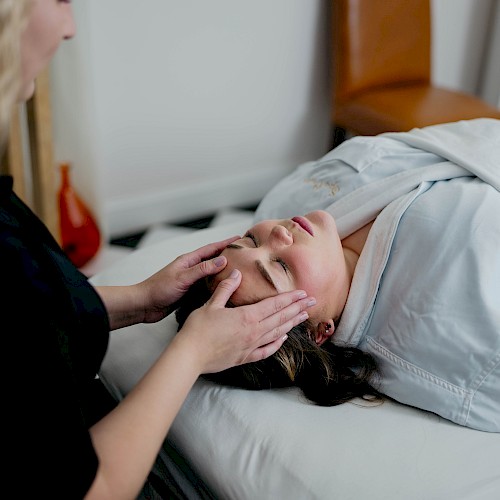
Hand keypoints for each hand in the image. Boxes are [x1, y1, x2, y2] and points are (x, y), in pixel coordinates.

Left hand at [139, 236, 239, 322]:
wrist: (144, 305)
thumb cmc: (159, 289)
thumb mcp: (183, 278)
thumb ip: (202, 269)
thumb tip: (223, 260)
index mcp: (188, 261)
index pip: (211, 248)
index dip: (226, 243)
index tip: (240, 239)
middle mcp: (190, 268)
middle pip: (213, 260)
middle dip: (227, 255)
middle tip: (243, 255)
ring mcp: (190, 280)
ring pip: (211, 274)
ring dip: (223, 272)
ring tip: (238, 272)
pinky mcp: (189, 292)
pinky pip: (206, 286)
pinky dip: (216, 286)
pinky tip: (224, 289)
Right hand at [173, 269, 315, 372]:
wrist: (190, 355)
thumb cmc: (198, 329)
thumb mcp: (211, 304)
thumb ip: (226, 288)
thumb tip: (236, 273)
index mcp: (247, 316)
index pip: (275, 305)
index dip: (290, 298)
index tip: (303, 293)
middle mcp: (253, 332)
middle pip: (281, 318)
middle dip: (298, 309)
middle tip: (312, 302)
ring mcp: (251, 346)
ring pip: (277, 333)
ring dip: (292, 324)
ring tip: (304, 317)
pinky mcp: (245, 357)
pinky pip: (266, 350)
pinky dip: (277, 344)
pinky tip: (284, 339)